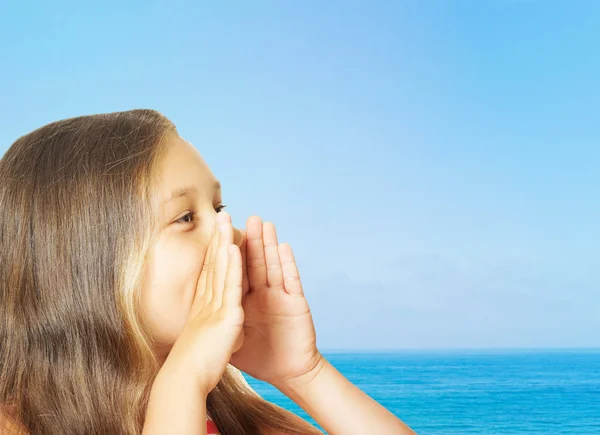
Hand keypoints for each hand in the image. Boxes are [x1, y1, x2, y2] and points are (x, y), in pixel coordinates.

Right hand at [162, 212, 244, 395]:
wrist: (185, 380)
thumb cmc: (192, 367)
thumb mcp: (200, 341)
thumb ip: (207, 329)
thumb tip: (207, 328)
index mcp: (203, 306)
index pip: (209, 272)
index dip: (213, 250)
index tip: (216, 233)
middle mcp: (206, 301)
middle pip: (213, 262)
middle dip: (218, 237)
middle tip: (220, 214)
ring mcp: (214, 305)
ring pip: (221, 266)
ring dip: (224, 240)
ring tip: (226, 217)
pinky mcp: (225, 314)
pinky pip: (230, 284)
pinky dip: (232, 264)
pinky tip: (233, 245)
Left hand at [229, 216, 322, 388]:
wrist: (291, 373)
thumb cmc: (263, 358)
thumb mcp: (233, 339)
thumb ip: (218, 325)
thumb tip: (192, 323)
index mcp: (247, 300)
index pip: (235, 271)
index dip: (225, 252)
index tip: (214, 232)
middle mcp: (265, 294)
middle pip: (253, 262)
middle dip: (245, 239)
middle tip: (235, 216)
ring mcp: (281, 296)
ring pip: (273, 265)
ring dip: (268, 244)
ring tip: (262, 223)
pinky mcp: (297, 304)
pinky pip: (292, 280)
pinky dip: (288, 263)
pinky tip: (283, 247)